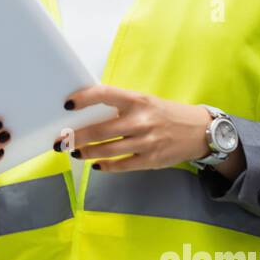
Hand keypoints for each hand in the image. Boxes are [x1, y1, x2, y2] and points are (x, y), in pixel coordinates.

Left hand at [58, 85, 214, 172]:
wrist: (199, 131)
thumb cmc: (165, 113)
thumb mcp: (145, 101)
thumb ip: (121, 105)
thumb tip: (87, 112)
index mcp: (137, 100)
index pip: (105, 94)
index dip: (84, 98)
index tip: (67, 104)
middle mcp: (141, 120)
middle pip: (100, 129)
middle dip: (76, 136)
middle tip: (60, 140)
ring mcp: (146, 141)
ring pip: (108, 149)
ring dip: (86, 152)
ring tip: (75, 152)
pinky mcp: (151, 159)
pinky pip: (122, 165)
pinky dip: (105, 166)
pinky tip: (95, 164)